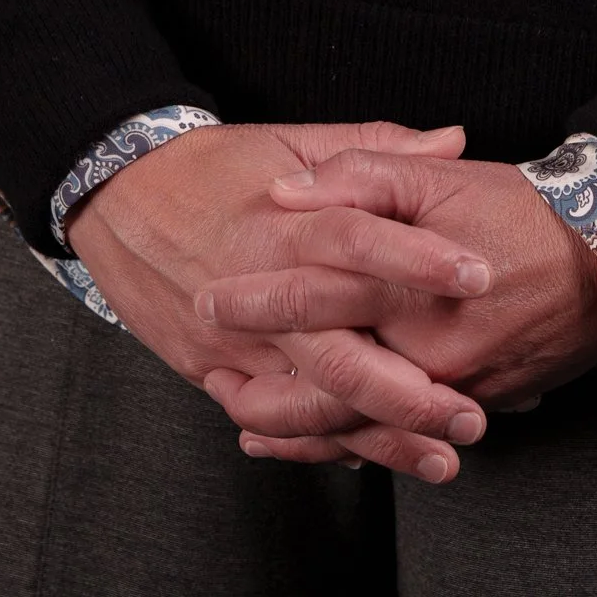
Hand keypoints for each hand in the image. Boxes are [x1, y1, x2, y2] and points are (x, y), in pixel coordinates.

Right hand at [63, 119, 492, 479]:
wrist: (116, 194)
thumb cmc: (212, 165)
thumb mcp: (292, 138)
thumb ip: (376, 147)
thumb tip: (452, 140)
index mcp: (282, 224)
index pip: (358, 240)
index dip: (420, 259)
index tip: (480, 276)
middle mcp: (259, 292)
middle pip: (338, 351)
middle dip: (407, 391)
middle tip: (470, 410)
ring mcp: (234, 343)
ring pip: (310, 403)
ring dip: (376, 436)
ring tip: (440, 455)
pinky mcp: (213, 372)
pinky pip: (273, 419)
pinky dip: (319, 445)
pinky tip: (369, 457)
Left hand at [195, 146, 596, 464]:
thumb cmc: (518, 210)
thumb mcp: (438, 176)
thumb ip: (360, 174)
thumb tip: (288, 189)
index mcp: (404, 282)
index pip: (312, 294)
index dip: (255, 300)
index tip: (209, 301)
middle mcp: (422, 347)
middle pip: (322, 381)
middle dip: (258, 385)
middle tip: (210, 372)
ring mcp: (446, 387)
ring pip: (355, 423)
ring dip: (293, 428)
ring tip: (242, 419)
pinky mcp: (470, 406)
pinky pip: (397, 436)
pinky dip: (348, 444)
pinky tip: (316, 445)